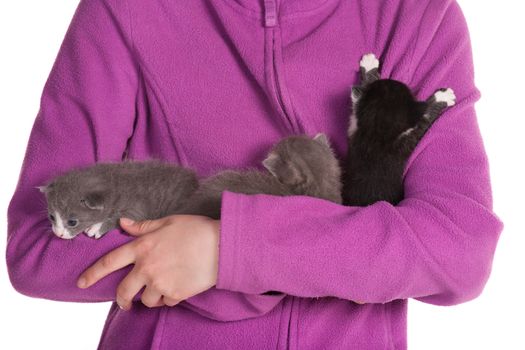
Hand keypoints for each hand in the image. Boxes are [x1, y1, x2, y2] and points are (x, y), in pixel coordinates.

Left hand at [77, 215, 219, 309]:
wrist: (222, 246)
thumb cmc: (196, 229)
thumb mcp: (168, 221)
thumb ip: (144, 226)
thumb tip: (123, 222)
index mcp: (143, 246)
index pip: (110, 262)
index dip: (93, 274)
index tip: (81, 283)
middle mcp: (147, 267)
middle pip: (124, 291)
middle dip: (122, 299)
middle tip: (126, 301)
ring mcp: (161, 283)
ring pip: (146, 300)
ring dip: (150, 296)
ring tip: (162, 288)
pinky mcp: (176, 294)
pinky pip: (166, 302)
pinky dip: (169, 298)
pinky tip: (178, 287)